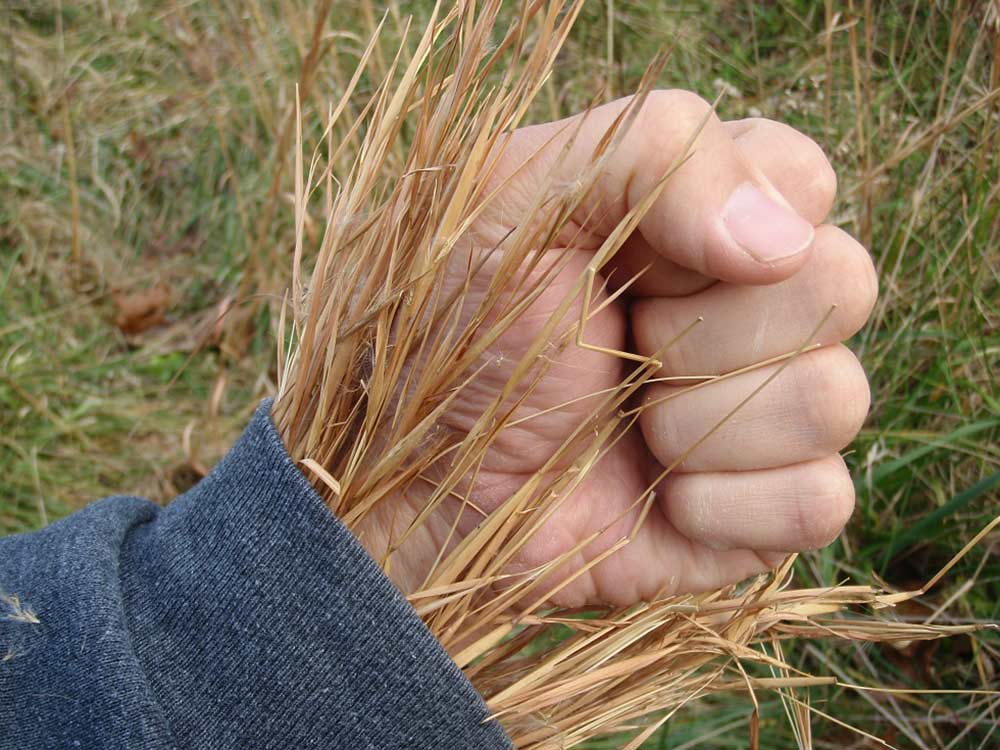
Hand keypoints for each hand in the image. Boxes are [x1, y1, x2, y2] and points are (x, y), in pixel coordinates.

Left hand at [362, 91, 876, 606]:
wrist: (418, 478)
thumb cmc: (455, 331)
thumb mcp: (516, 198)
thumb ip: (649, 153)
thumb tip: (783, 241)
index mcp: (705, 214)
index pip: (804, 181)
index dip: (726, 224)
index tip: (632, 260)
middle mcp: (752, 307)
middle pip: (840, 285)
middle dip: (705, 330)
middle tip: (617, 348)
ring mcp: (765, 412)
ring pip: (835, 398)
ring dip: (701, 422)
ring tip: (622, 427)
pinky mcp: (761, 510)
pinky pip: (819, 503)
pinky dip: (725, 507)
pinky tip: (655, 497)